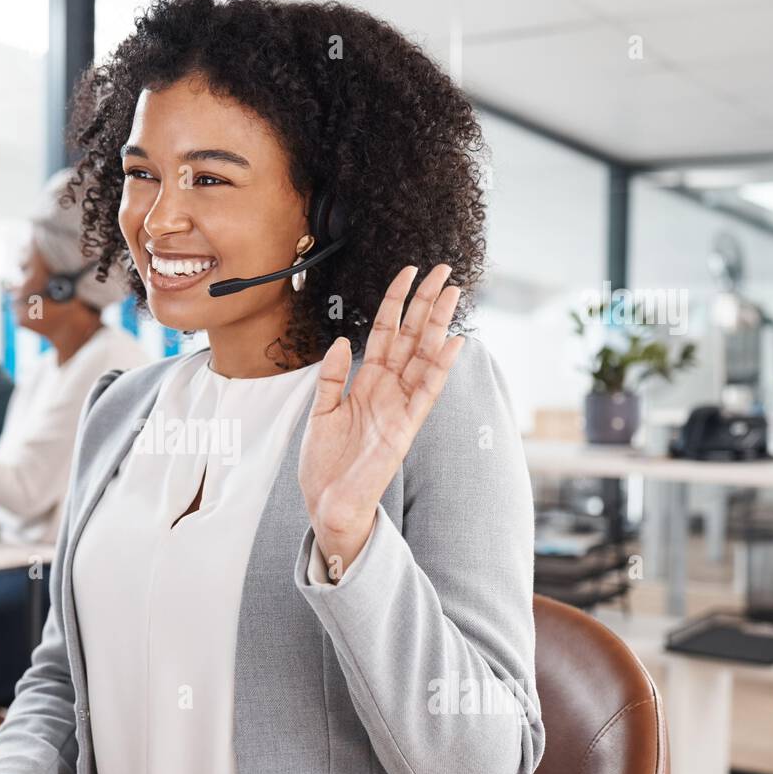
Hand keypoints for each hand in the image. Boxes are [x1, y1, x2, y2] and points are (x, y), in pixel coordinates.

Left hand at [297, 263, 465, 576]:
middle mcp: (387, 390)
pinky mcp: (405, 429)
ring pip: (424, 357)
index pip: (384, 333)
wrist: (327, 503)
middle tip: (443, 270)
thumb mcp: (319, 413)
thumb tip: (341, 342)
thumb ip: (332, 378)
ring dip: (438, 325)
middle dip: (426, 303)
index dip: (394, 303)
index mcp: (365, 383)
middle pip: (411, 337)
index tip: (407, 273)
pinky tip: (452, 342)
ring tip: (452, 293)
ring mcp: (399, 407)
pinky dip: (440, 368)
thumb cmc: (324, 464)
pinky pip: (427, 393)